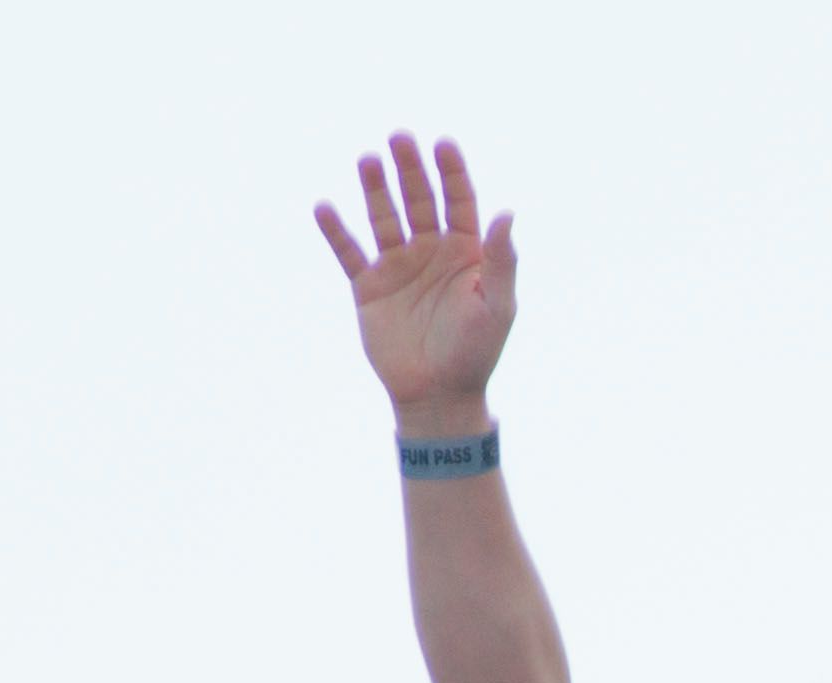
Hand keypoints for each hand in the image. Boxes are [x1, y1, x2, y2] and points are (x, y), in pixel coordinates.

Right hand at [321, 132, 517, 425]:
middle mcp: (430, 251)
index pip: (458, 200)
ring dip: (375, 188)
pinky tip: (325, 207)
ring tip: (368, 159)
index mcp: (465, 252)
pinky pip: (349, 253)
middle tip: (400, 137)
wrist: (439, 396)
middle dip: (410, 169)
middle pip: (419, 199)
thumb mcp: (497, 307)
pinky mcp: (369, 287)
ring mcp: (398, 266)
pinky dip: (336, 231)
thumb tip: (507, 213)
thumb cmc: (476, 353)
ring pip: (384, 217)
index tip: (443, 144)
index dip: (451, 172)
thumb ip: (502, 261)